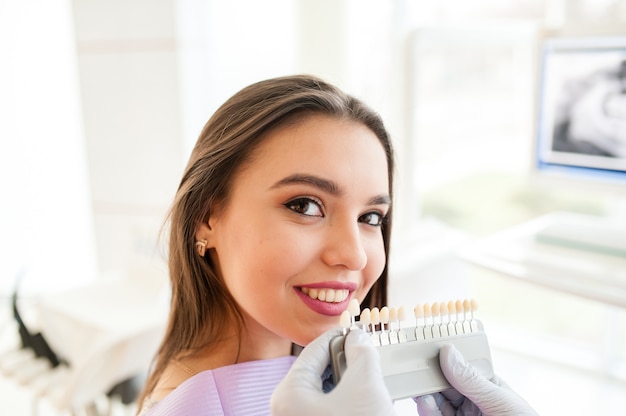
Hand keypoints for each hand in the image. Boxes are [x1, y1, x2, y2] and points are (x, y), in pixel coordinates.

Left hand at [271, 327, 395, 415]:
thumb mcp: (365, 385)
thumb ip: (361, 353)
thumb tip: (358, 337)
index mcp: (288, 395)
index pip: (314, 349)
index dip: (340, 335)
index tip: (359, 330)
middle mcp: (287, 409)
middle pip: (319, 370)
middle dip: (345, 362)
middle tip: (367, 359)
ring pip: (325, 389)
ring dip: (348, 383)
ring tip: (368, 386)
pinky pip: (329, 406)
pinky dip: (347, 400)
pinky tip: (364, 403)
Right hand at [414, 344, 537, 415]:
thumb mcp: (499, 400)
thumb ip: (472, 379)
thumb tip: (448, 352)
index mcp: (485, 387)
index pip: (460, 368)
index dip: (444, 360)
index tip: (429, 351)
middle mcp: (470, 401)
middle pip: (442, 385)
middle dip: (430, 378)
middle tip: (418, 370)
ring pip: (435, 402)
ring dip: (426, 396)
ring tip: (421, 391)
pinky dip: (428, 410)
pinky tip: (425, 404)